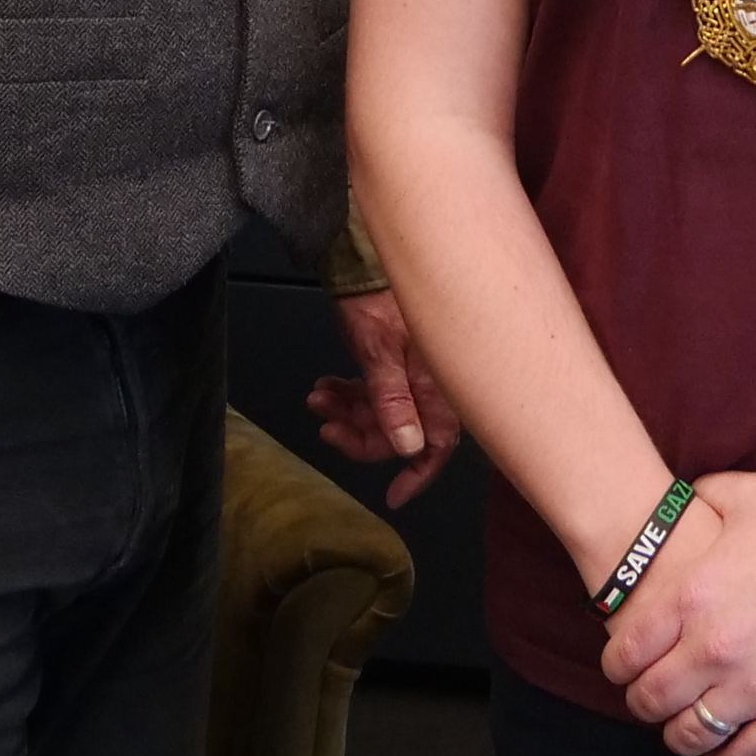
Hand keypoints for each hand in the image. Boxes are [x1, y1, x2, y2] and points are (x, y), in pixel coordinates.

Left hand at [307, 285, 465, 506]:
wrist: (366, 260)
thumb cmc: (378, 296)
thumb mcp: (381, 353)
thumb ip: (394, 401)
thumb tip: (408, 447)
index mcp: (435, 385)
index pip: (437, 446)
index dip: (418, 475)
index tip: (394, 495)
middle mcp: (428, 383)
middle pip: (398, 434)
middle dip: (360, 435)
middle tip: (328, 428)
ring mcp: (410, 373)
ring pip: (380, 414)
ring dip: (347, 413)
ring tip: (318, 398)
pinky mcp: (393, 361)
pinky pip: (372, 393)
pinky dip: (348, 394)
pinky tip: (326, 385)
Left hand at [604, 474, 755, 755]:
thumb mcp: (747, 494)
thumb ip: (705, 494)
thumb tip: (686, 494)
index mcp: (692, 597)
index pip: (628, 651)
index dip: (618, 668)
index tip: (624, 672)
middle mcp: (713, 647)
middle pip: (652, 699)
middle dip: (644, 707)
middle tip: (648, 706)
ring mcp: (754, 685)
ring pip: (693, 734)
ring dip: (680, 740)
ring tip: (681, 738)